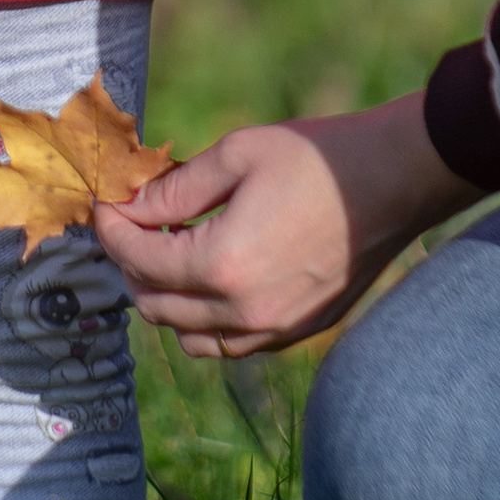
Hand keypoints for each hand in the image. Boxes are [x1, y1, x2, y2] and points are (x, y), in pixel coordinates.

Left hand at [90, 93, 479, 356]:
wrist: (394, 180)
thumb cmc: (316, 158)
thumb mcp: (237, 154)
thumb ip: (176, 188)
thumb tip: (131, 206)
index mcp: (222, 265)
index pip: (139, 261)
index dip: (111, 230)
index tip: (104, 204)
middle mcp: (244, 312)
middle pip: (156, 307)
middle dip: (131, 264)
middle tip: (131, 223)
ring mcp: (275, 330)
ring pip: (189, 337)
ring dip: (165, 298)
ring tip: (168, 250)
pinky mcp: (299, 331)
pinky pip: (230, 344)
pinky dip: (205, 319)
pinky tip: (210, 275)